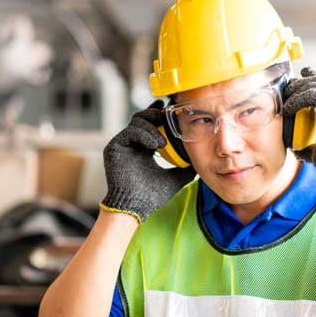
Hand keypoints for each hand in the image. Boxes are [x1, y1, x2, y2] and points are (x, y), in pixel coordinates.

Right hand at [101, 100, 195, 221]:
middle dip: (156, 114)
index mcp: (144, 148)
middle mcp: (132, 143)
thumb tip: (201, 160)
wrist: (136, 207)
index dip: (160, 114)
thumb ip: (186, 167)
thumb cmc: (153, 195)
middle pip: (143, 118)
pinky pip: (130, 132)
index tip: (171, 109)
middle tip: (168, 116)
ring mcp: (122, 144)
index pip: (152, 124)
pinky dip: (144, 135)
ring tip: (163, 142)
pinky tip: (155, 145)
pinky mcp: (114, 146)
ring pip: (136, 121)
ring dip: (152, 127)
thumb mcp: (175, 177)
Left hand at [283, 67, 315, 182]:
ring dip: (296, 89)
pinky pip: (313, 93)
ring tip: (285, 102)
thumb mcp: (315, 152)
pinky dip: (298, 99)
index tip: (297, 77)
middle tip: (285, 90)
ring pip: (315, 83)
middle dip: (299, 82)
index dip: (310, 78)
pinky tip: (289, 109)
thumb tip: (294, 148)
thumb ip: (306, 146)